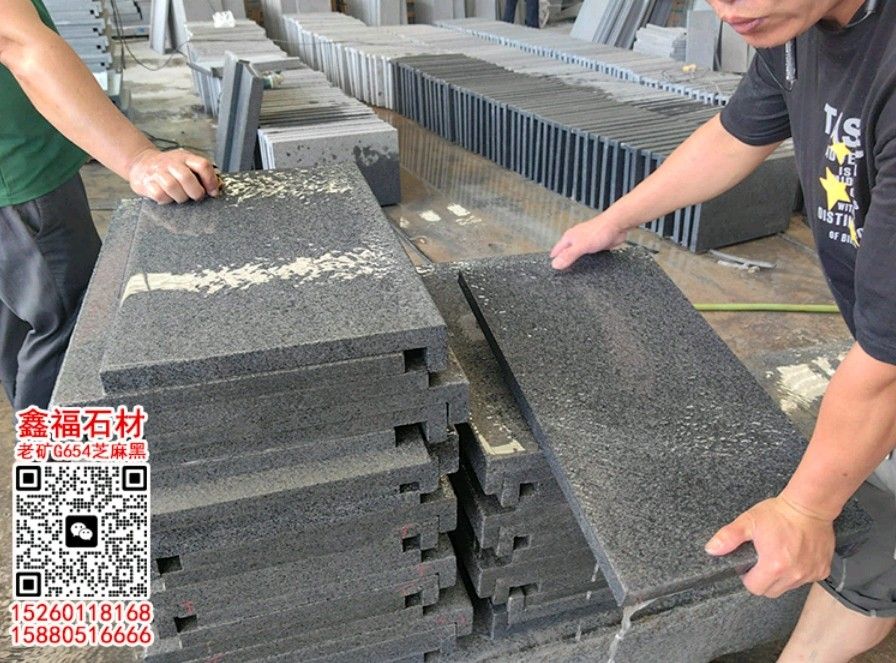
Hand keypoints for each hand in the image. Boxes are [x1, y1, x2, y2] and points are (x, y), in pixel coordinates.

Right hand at [128, 148, 218, 203]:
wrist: (141, 163)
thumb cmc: (168, 168)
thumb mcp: (185, 164)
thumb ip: (199, 173)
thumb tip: (215, 190)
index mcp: (184, 157)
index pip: (202, 165)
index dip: (211, 180)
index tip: (213, 192)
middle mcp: (171, 162)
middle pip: (187, 177)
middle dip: (195, 192)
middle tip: (196, 197)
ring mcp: (158, 172)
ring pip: (172, 186)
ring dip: (180, 197)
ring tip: (180, 197)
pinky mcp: (146, 182)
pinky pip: (159, 194)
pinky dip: (166, 200)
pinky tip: (167, 197)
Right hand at [549, 215, 627, 269]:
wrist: (617, 225)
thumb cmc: (599, 231)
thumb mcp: (581, 246)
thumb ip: (568, 255)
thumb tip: (555, 264)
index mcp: (569, 238)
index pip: (556, 251)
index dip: (554, 261)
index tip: (552, 272)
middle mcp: (576, 240)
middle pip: (566, 253)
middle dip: (564, 263)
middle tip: (562, 276)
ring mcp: (586, 243)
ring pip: (577, 255)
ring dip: (576, 263)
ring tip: (574, 275)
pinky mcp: (595, 246)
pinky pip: (588, 256)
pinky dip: (587, 262)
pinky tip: (588, 268)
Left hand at [705, 496, 834, 597]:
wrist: (810, 506)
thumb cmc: (779, 513)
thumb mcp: (748, 521)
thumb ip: (728, 537)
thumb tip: (711, 550)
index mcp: (774, 566)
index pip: (755, 588)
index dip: (748, 578)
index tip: (748, 566)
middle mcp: (794, 575)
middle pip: (772, 591)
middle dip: (763, 580)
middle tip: (762, 561)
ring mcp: (810, 574)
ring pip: (789, 587)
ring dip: (781, 578)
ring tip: (779, 555)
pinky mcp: (822, 569)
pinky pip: (806, 580)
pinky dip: (798, 572)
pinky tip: (795, 556)